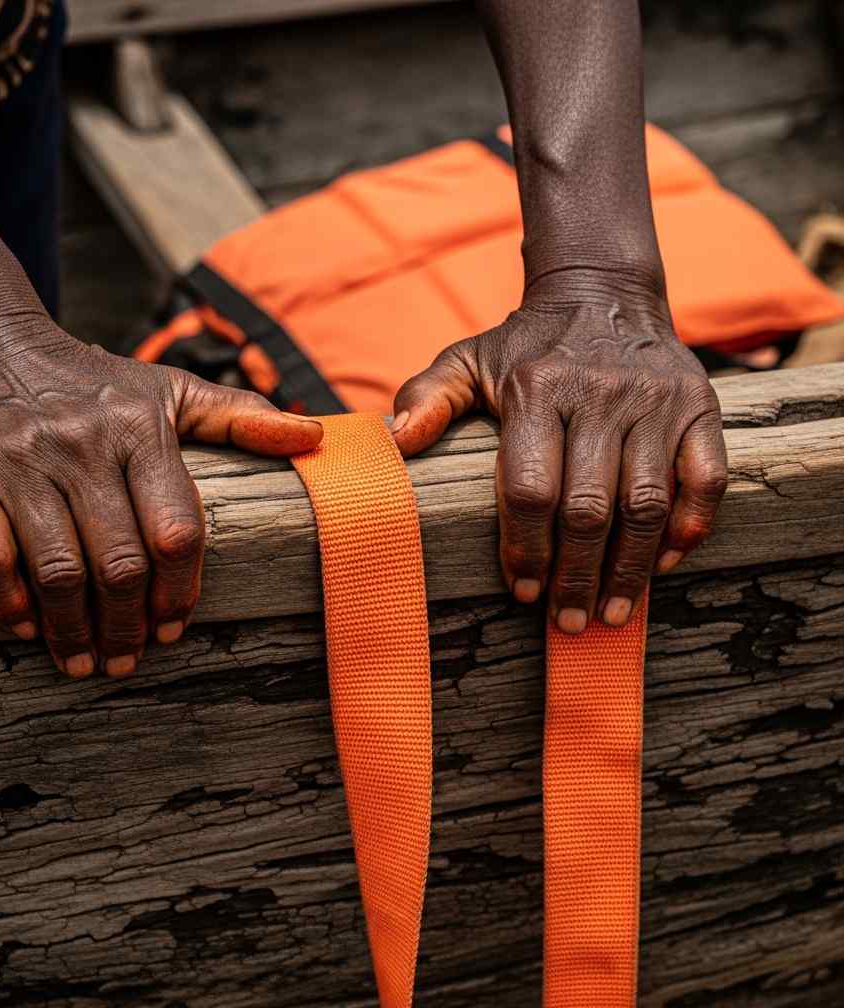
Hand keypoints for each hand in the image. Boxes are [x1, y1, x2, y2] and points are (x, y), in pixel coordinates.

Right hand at [0, 320, 320, 677]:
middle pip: (120, 563)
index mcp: (141, 429)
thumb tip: (314, 436)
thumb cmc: (97, 384)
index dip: (181, 591)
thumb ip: (240, 417)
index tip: (174, 625)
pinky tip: (29, 626)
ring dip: (74, 630)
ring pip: (58, 570)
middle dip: (130, 624)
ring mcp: (21, 463)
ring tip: (85, 660)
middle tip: (130, 655)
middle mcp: (83, 446)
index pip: (177, 530)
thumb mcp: (172, 389)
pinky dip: (8, 603)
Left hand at [391, 270, 727, 632]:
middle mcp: (599, 394)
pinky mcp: (699, 405)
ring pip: (646, 503)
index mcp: (537, 389)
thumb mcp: (467, 359)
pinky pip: (706, 478)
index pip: (530, 489)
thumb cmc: (526, 346)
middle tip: (569, 623)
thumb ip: (427, 398)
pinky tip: (666, 562)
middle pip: (588, 508)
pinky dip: (690, 525)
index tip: (523, 592)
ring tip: (613, 614)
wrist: (604, 292)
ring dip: (631, 569)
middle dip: (576, 577)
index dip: (525, 550)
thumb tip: (394, 441)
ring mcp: (655, 400)